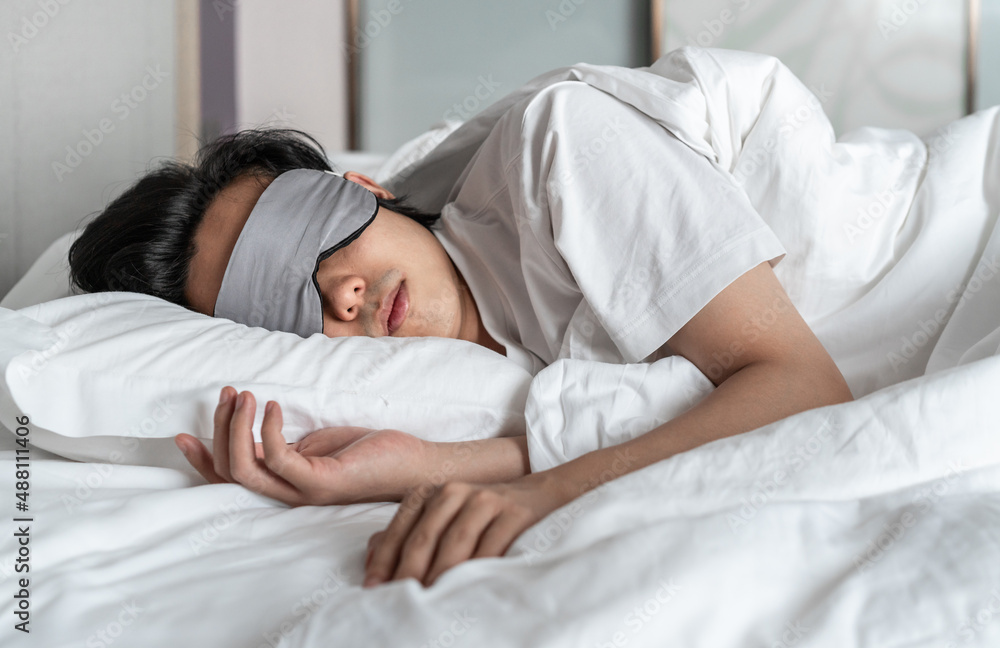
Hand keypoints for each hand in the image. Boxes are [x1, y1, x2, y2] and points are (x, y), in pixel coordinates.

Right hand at [174, 386, 429, 504]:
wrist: (415, 464)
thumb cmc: (370, 451)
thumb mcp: (318, 444)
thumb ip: (288, 443)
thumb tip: (259, 424)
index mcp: (285, 484)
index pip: (232, 479)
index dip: (203, 460)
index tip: (182, 434)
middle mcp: (289, 494)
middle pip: (232, 473)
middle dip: (219, 431)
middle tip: (229, 394)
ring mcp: (305, 491)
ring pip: (247, 470)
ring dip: (236, 429)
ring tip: (244, 395)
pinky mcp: (323, 483)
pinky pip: (281, 460)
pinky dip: (269, 431)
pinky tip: (272, 405)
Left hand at [363, 474, 569, 587]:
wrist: (540, 493)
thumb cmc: (483, 514)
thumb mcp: (444, 515)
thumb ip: (409, 531)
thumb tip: (370, 556)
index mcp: (432, 492)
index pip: (400, 528)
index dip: (384, 559)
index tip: (373, 588)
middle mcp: (455, 491)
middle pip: (425, 535)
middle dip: (408, 571)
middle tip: (398, 599)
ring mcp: (486, 499)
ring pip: (456, 540)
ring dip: (440, 573)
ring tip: (430, 598)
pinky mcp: (514, 511)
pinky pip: (492, 544)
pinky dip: (478, 566)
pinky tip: (469, 586)